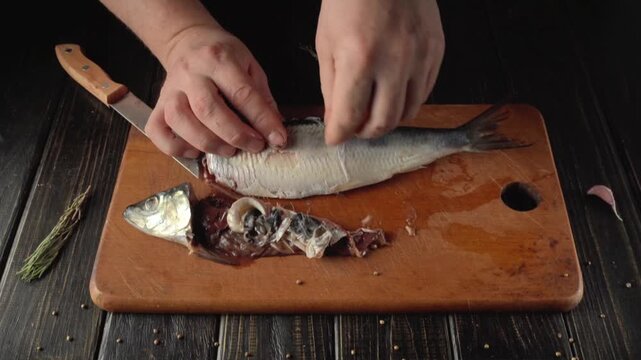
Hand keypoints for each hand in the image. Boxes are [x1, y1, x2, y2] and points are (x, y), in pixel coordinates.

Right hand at [146, 25, 286, 157]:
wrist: (188, 41)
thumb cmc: (223, 56)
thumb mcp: (250, 66)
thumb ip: (262, 97)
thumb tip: (274, 131)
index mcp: (218, 59)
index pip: (242, 93)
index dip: (262, 120)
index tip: (278, 140)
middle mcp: (191, 74)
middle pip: (208, 109)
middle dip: (236, 135)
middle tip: (254, 146)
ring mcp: (170, 90)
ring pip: (180, 121)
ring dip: (208, 143)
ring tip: (228, 150)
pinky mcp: (157, 105)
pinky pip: (158, 131)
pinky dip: (176, 147)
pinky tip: (196, 150)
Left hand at [316, 0, 444, 143]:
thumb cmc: (349, 0)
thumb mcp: (327, 43)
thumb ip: (331, 88)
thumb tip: (336, 121)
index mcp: (359, 59)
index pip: (350, 117)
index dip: (339, 134)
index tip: (335, 138)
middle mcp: (394, 62)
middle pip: (382, 123)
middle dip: (363, 133)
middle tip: (354, 127)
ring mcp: (420, 58)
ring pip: (407, 113)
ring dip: (387, 120)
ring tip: (373, 110)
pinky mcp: (436, 52)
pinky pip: (424, 93)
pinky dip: (406, 101)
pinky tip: (393, 93)